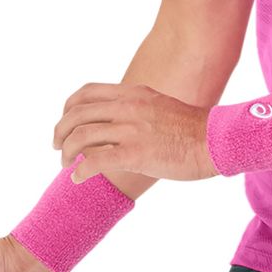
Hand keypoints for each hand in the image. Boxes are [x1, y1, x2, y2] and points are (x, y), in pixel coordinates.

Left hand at [52, 82, 219, 182]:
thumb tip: (115, 119)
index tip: (65, 122)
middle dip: (60, 132)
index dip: (68, 107)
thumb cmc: (190, 128)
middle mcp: (128, 107)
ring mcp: (131, 129)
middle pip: (77, 114)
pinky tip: (80, 178)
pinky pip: (95, 161)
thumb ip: (136, 108)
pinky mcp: (135, 154)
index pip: (87, 92)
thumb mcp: (158, 105)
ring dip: (67, 152)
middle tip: (58, 147)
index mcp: (133, 93)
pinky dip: (81, 171)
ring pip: (80, 136)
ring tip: (68, 164)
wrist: (213, 141)